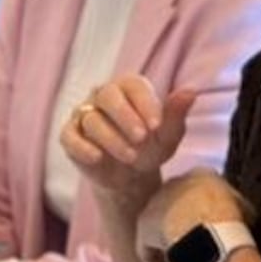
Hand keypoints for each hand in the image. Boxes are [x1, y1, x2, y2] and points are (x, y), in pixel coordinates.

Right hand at [59, 74, 195, 207]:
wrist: (129, 176)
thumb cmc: (150, 147)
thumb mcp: (168, 135)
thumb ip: (176, 113)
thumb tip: (192, 91)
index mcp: (128, 88)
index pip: (133, 85)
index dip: (144, 103)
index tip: (157, 125)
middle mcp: (103, 96)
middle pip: (107, 96)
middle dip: (124, 116)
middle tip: (142, 138)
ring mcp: (84, 114)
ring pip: (91, 119)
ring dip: (111, 138)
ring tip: (130, 156)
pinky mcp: (70, 135)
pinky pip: (69, 136)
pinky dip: (81, 146)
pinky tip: (97, 158)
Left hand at [136, 169, 248, 261]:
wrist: (206, 227)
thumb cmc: (230, 217)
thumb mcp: (244, 208)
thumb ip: (238, 207)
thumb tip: (244, 216)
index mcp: (201, 174)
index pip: (199, 192)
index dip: (203, 214)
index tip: (211, 231)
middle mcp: (174, 183)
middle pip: (176, 208)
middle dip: (182, 226)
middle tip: (195, 248)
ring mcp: (155, 203)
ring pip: (160, 228)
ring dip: (169, 245)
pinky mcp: (142, 226)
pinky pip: (148, 250)